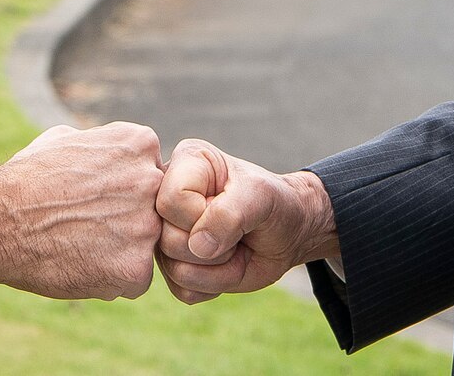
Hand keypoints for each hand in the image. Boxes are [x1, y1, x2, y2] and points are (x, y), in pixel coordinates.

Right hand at [0, 122, 162, 300]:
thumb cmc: (26, 178)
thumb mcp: (67, 139)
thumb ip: (103, 145)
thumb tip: (114, 150)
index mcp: (140, 144)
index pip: (152, 171)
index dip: (124, 187)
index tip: (96, 194)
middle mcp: (151, 182)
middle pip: (156, 208)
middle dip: (128, 218)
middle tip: (89, 223)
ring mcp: (146, 227)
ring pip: (147, 245)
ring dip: (121, 249)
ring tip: (81, 245)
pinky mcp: (136, 270)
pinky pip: (135, 279)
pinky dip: (111, 278)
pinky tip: (80, 265)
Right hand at [155, 138, 336, 303]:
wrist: (288, 233)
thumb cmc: (273, 203)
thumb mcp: (260, 197)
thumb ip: (229, 214)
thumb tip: (198, 247)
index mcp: (184, 163)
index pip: (170, 200)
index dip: (201, 214)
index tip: (230, 205)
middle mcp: (166, 198)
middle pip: (167, 238)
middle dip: (214, 245)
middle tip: (238, 231)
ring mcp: (167, 234)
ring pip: (174, 269)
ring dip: (218, 267)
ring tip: (235, 246)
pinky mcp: (174, 267)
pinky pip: (183, 290)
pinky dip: (215, 285)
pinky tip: (228, 264)